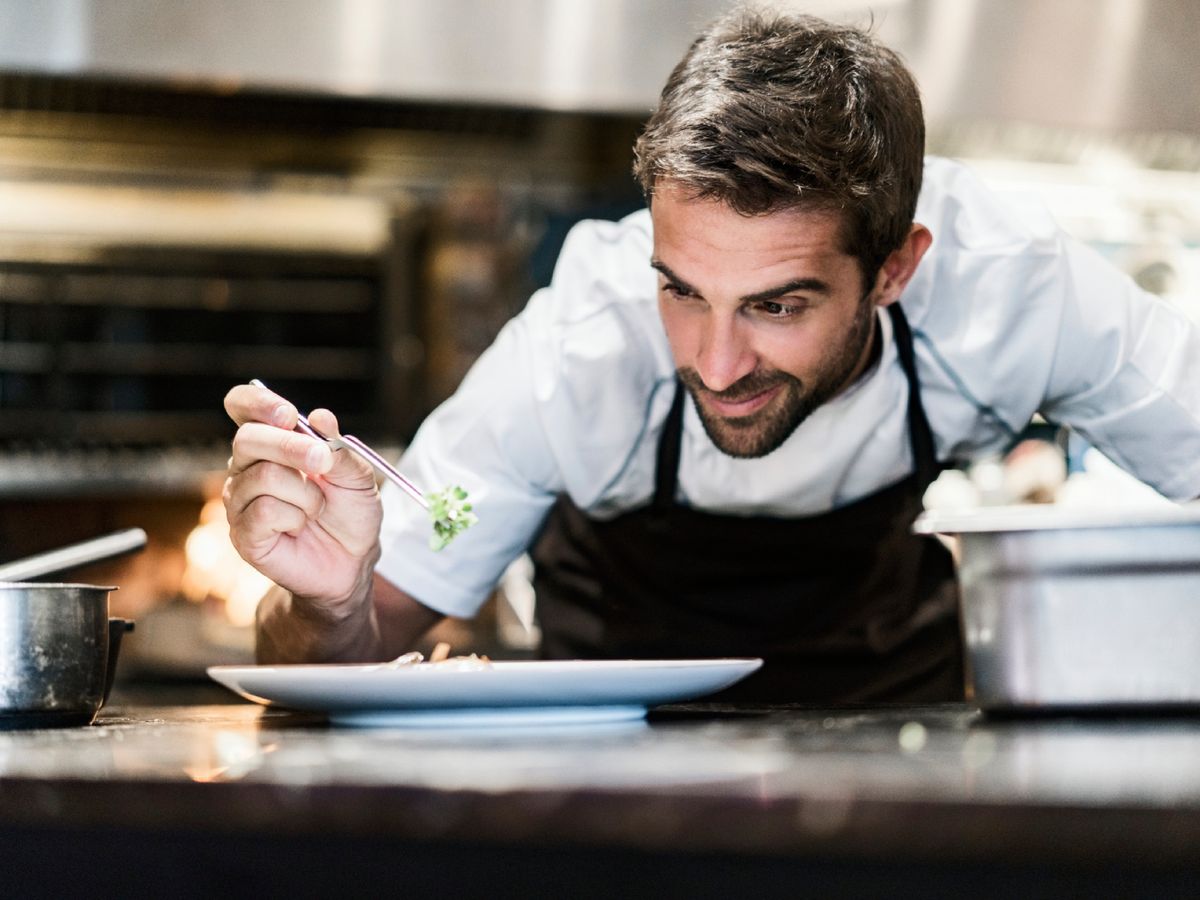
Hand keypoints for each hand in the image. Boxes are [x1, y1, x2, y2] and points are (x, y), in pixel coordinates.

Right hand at [222, 383, 382, 612]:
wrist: (352, 562)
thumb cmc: (350, 513)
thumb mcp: (357, 476)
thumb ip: (339, 448)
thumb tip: (320, 417)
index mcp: (271, 443)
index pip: (242, 407)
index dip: (256, 403)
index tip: (287, 414)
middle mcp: (247, 467)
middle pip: (248, 438)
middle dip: (291, 447)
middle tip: (323, 462)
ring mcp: (240, 501)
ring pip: (262, 476)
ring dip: (305, 493)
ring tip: (316, 508)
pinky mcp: (242, 533)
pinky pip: (262, 512)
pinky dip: (294, 517)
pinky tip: (299, 527)